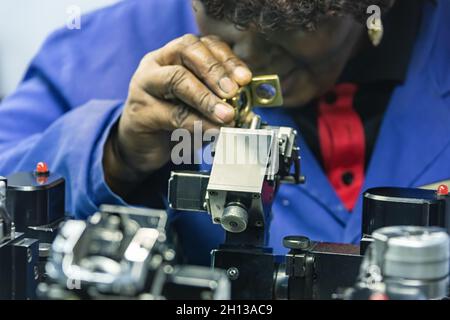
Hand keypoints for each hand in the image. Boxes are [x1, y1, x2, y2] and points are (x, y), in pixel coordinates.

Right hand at [103, 34, 251, 196]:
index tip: (245, 79)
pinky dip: (197, 123)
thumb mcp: (199, 106)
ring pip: (176, 79)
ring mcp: (144, 85)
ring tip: (227, 115)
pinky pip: (172, 114)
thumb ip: (219, 99)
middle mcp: (157, 63)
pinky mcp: (140, 112)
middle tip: (233, 92)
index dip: (227, 58)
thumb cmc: (174, 122)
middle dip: (215, 70)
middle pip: (186, 49)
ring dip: (206, 98)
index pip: (203, 43)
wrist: (142, 147)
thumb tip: (246, 103)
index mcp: (175, 55)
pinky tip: (213, 131)